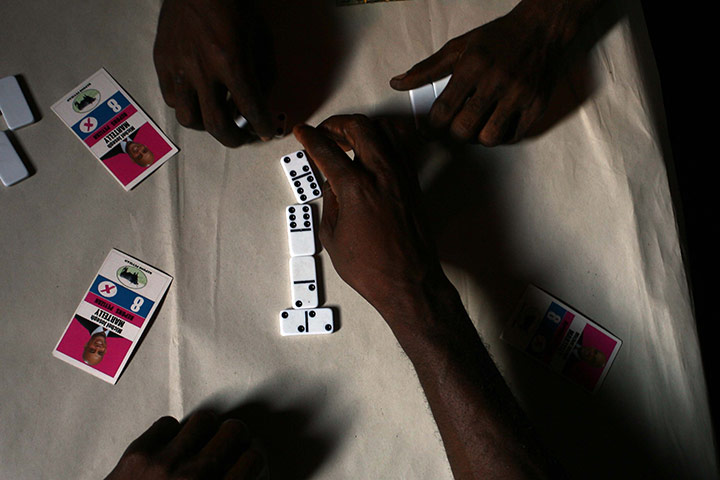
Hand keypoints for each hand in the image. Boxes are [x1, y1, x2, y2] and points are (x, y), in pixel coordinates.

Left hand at [105, 412, 262, 479]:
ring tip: (203, 437)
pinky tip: (171, 445)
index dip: (250, 459)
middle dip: (235, 436)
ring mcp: (164, 463)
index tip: (245, 459)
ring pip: (203, 420)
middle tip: (231, 441)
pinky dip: (171, 433)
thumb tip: (240, 477)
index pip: (251, 460)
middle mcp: (194, 478)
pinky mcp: (138, 453)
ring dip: (207, 429)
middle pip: (233, 431)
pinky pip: (167, 424)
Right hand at [153, 0, 275, 145]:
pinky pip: (171, 99)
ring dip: (207, 126)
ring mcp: (179, 67)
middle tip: (243, 137)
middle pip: (216, 124)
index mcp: (232, 61)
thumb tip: (261, 102)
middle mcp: (203, 69)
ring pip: (189, 118)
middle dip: (234, 138)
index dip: (262, 127)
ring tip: (218, 119)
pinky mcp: (162, 62)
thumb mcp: (261, 39)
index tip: (265, 132)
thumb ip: (264, 74)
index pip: (250, 109)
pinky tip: (198, 99)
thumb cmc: (233, 7)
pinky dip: (187, 106)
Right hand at [293, 115, 446, 319]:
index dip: (310, 138)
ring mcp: (402, 176)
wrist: (409, 282)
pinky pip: (402, 145)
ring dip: (364, 126)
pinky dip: (386, 138)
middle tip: (325, 132)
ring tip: (350, 136)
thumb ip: (329, 202)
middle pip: (359, 127)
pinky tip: (375, 148)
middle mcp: (382, 175)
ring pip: (386, 129)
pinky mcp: (414, 183)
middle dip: (336, 124)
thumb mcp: (333, 237)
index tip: (303, 133)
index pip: (327, 150)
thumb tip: (331, 183)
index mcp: (357, 188)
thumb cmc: (373, 268)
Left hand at [390, 1, 564, 145]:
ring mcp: (519, 94)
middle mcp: (497, 81)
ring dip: (477, 138)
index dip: (432, 126)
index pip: (444, 110)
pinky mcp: (537, 104)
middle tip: (454, 127)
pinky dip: (501, 136)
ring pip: (489, 137)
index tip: (430, 130)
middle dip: (453, 134)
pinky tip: (496, 125)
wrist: (542, 28)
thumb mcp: (459, 47)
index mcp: (473, 66)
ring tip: (476, 127)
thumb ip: (427, 69)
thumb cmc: (498, 38)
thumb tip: (397, 83)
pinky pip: (514, 136)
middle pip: (464, 128)